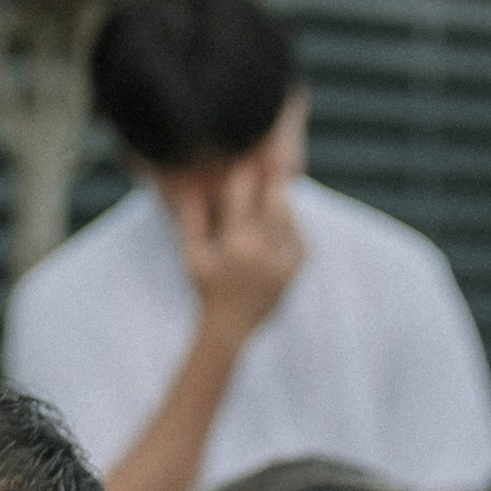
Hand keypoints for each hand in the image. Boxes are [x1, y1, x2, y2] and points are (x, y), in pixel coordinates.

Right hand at [178, 160, 304, 345]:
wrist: (229, 329)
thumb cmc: (206, 290)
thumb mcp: (193, 256)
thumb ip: (191, 223)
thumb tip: (187, 191)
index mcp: (234, 243)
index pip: (242, 198)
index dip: (244, 175)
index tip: (245, 160)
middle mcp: (259, 252)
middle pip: (273, 204)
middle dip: (273, 181)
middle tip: (275, 162)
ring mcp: (278, 265)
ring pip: (290, 223)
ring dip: (286, 204)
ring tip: (281, 190)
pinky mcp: (289, 278)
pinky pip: (303, 248)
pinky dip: (300, 232)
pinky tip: (293, 223)